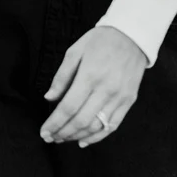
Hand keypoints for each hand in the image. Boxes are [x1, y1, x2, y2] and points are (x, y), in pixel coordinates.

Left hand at [40, 25, 146, 147]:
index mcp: (90, 76)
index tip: (44, 132)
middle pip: (81, 121)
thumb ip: (61, 77)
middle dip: (62, 133)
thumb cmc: (100, 41)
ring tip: (63, 139)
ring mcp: (120, 97)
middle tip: (50, 138)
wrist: (132, 35)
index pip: (68, 108)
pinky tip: (83, 141)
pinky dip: (97, 136)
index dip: (54, 123)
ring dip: (77, 136)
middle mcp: (106, 89)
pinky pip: (112, 125)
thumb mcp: (75, 52)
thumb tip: (49, 98)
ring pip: (96, 126)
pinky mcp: (129, 101)